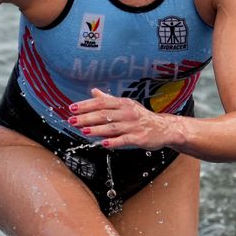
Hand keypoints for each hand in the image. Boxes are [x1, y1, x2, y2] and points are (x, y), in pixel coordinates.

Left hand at [68, 89, 183, 150]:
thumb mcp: (126, 105)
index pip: (101, 103)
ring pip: (112, 127)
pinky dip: (113, 142)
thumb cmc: (141, 117)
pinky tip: (103, 143)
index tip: (72, 109)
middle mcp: (128, 112)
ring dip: (96, 130)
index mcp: (123, 103)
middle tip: (72, 121)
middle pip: (104, 115)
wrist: (164, 128)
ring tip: (83, 131)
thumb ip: (108, 100)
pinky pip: (124, 140)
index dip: (86, 105)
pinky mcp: (139, 138)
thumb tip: (93, 91)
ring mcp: (134, 125)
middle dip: (86, 118)